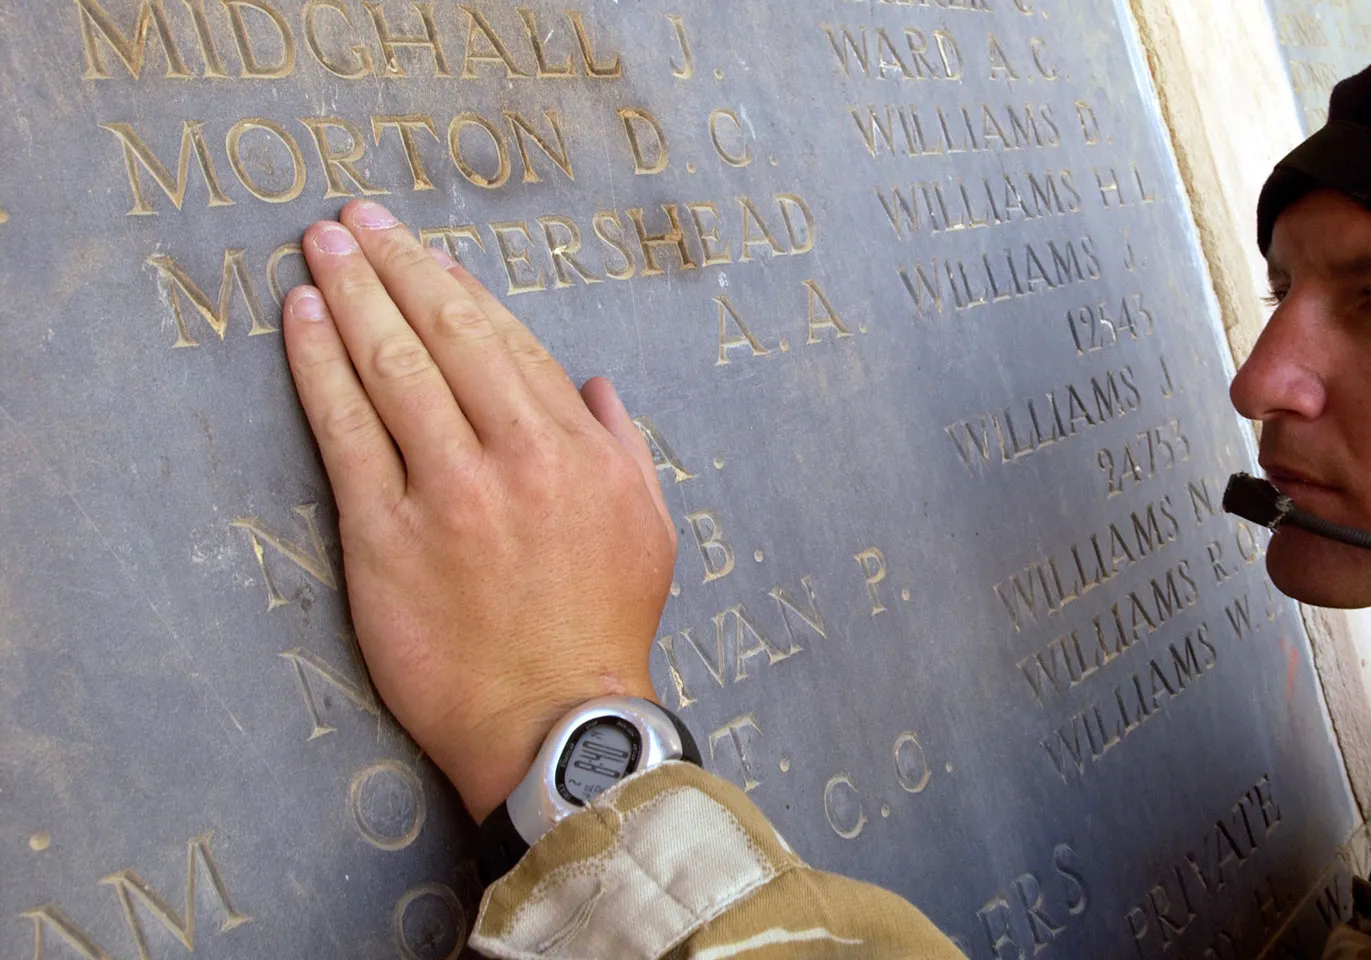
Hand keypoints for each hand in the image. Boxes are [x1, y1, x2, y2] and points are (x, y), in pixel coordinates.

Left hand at [279, 199, 676, 819]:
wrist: (555, 722)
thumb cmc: (603, 631)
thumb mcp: (648, 530)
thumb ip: (624, 448)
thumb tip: (596, 388)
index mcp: (576, 448)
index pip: (508, 343)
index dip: (459, 290)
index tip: (427, 255)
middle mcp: (514, 456)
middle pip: (444, 335)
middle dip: (395, 266)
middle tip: (355, 221)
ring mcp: (446, 493)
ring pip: (391, 368)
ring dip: (351, 295)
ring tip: (320, 249)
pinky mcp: (385, 537)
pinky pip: (345, 431)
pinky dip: (320, 367)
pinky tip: (301, 322)